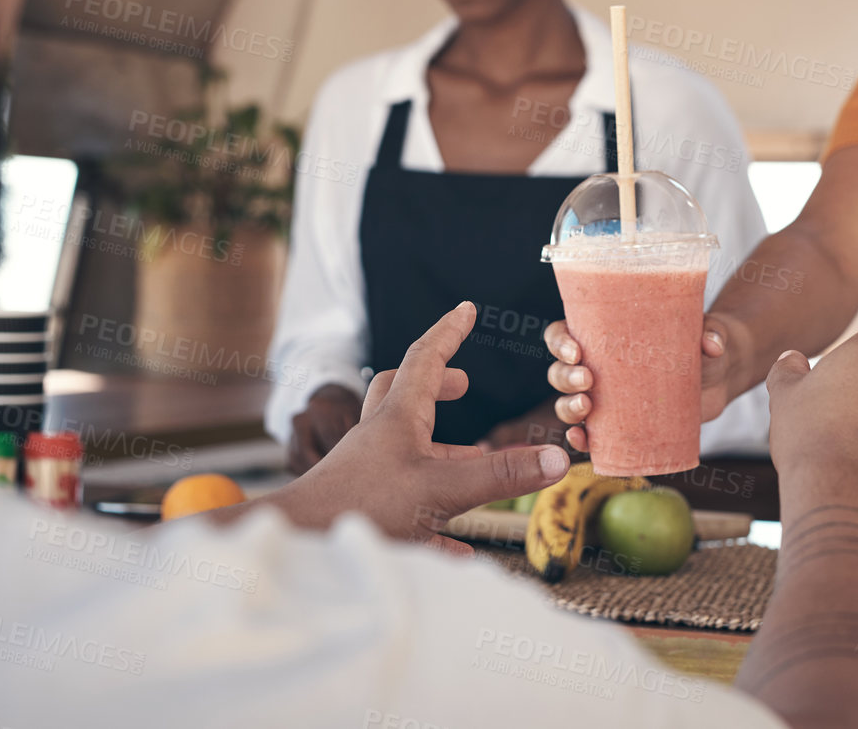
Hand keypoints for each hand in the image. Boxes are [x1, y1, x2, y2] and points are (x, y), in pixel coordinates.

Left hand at [264, 303, 570, 552]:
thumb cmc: (361, 508)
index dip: (448, 331)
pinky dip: (434, 521)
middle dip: (437, 385)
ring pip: (406, 451)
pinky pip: (403, 507)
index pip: (425, 358)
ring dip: (441, 455)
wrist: (298, 545)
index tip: (466, 308)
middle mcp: (380, 439)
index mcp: (398, 418)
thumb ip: (501, 475)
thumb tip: (559, 458)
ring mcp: (369, 473)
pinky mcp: (363, 510)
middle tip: (463, 384)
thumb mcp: (442, 490)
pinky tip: (458, 550)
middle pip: (404, 394)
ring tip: (476, 469)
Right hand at [544, 313, 735, 452]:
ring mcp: (606, 396)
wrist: (719, 377)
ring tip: (587, 407)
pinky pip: (589, 434)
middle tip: (588, 379)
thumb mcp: (708, 330)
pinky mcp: (619, 423)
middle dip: (565, 377)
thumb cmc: (703, 343)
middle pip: (560, 371)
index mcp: (604, 332)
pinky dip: (579, 439)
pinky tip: (581, 440)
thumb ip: (712, 331)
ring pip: (568, 402)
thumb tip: (712, 345)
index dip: (559, 341)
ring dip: (567, 407)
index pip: (564, 333)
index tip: (576, 350)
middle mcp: (597, 364)